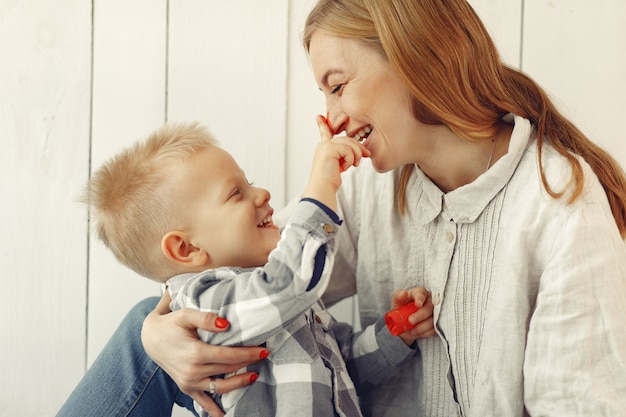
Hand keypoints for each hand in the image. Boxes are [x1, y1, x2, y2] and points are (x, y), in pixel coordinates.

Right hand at [141, 292, 267, 416]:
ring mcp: (189, 382)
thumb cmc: (170, 325)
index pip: (229, 356)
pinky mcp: (186, 388)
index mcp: (195, 353)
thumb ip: (206, 318)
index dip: (248, 354)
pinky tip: (226, 414)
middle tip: (264, 356)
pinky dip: (215, 410)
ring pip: (221, 387)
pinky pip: (203, 402)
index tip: (263, 351)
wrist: (150, 338)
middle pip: (228, 370)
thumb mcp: (186, 315)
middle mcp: (192, 371)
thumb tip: (226, 324)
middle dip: (248, 364)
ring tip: (254, 376)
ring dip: (239, 383)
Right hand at [303, 114, 370, 209]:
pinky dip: (350, 160)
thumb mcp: (339, 165)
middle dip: (358, 147)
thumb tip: (363, 152)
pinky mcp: (329, 149)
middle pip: (347, 139)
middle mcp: (323, 145)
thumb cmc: (329, 181)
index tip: (319, 116)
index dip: (322, 124)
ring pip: (349, 144)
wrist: (322, 187)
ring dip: (356, 155)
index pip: (324, 132)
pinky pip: (348, 150)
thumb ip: (345, 156)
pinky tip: (345, 168)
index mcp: (323, 148)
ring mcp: (326, 146)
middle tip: (367, 155)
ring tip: (354, 165)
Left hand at [391, 287, 435, 345]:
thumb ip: (398, 297)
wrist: (404, 324)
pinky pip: (434, 329)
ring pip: (433, 319)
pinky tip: (417, 333)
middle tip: (410, 321)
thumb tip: (403, 293)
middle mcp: (429, 301)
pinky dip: (425, 333)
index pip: (421, 293)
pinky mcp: (436, 323)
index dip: (420, 298)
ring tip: (412, 330)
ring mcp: (434, 312)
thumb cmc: (401, 309)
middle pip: (430, 307)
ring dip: (422, 327)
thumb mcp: (397, 303)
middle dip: (420, 315)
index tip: (418, 304)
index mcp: (419, 293)